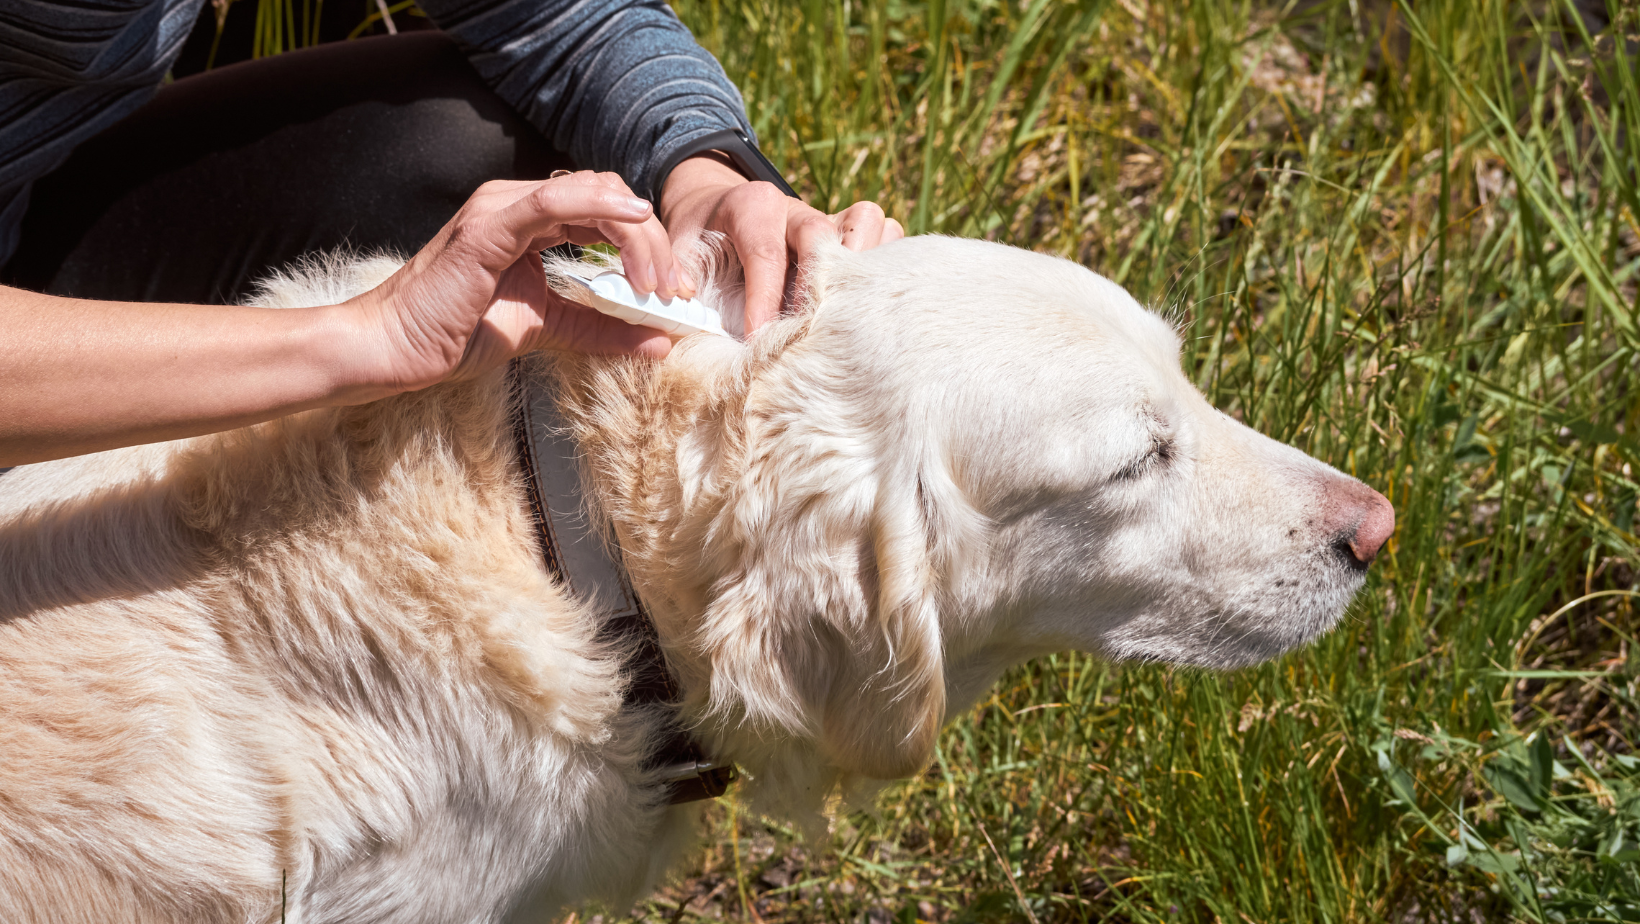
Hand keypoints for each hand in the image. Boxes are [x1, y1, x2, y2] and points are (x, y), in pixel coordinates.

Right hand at [345, 171, 682, 401]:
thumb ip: (601, 330)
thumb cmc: (456, 333)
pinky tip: (632, 219)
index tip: (675, 289)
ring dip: (636, 235)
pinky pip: (549, 202)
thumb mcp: (548, 329)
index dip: (648, 243)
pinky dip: (597, 207)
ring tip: (657, 281)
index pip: (604, 211)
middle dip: (651, 240)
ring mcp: (499, 209)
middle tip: (674, 290)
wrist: (393, 349)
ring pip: (590, 194)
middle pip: (607, 198)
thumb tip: (661, 342)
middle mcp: (515, 203)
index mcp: (528, 220)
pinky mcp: (486, 227)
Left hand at [659, 153, 903, 332]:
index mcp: (751, 206)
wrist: (717, 210)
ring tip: (847, 311)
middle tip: (809, 331)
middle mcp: (795, 208)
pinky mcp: (850, 231)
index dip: (764, 300)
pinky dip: (885, 262)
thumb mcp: (678, 253)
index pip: (766, 253)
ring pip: (867, 221)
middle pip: (824, 233)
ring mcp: (828, 217)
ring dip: (863, 266)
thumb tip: (685, 318)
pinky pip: (887, 233)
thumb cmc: (700, 240)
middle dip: (819, 285)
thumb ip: (679, 280)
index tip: (758, 341)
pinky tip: (866, 301)